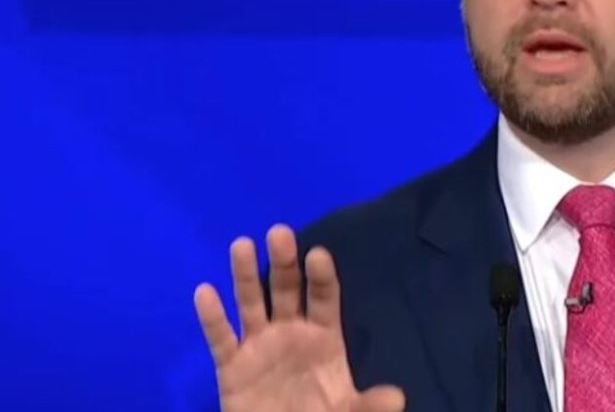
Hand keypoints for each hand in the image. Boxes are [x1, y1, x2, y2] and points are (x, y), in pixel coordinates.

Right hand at [194, 224, 405, 411]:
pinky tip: (205, 291)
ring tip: (242, 244)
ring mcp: (260, 347)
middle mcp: (291, 333)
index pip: (324, 299)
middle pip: (287, 290)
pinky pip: (221, 339)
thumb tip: (396, 398)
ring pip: (251, 304)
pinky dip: (212, 317)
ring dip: (245, 275)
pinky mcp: (232, 368)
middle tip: (279, 232)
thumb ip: (370, 406)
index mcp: (324, 337)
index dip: (321, 277)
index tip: (318, 254)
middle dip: (283, 262)